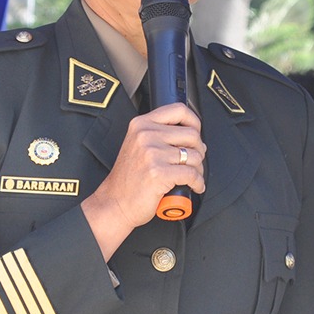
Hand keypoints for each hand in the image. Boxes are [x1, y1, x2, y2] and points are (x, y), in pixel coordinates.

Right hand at [81, 102, 206, 258]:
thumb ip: (159, 134)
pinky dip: (198, 183)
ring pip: (194, 156)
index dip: (194, 122)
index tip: (197, 133)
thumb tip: (193, 135)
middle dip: (199, 151)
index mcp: (141, 124)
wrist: (115, 202)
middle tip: (194, 161)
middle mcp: (145, 135)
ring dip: (199, 169)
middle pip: (192, 134)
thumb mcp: (138, 146)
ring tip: (192, 177)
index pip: (178, 110)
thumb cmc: (128, 179)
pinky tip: (194, 186)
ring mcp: (151, 153)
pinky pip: (192, 174)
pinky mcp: (159, 173)